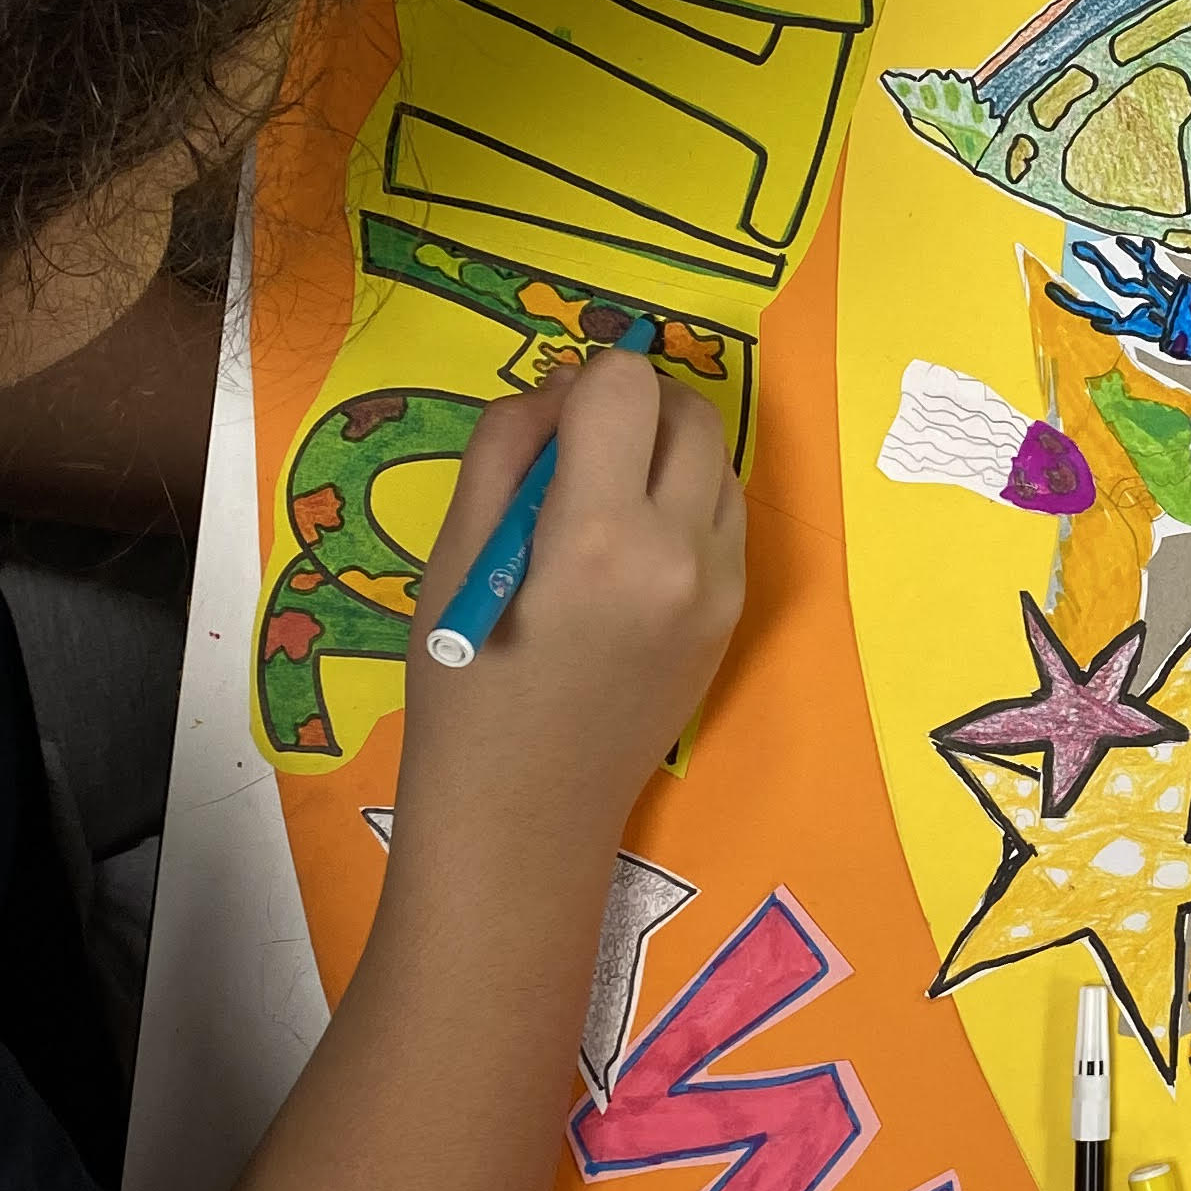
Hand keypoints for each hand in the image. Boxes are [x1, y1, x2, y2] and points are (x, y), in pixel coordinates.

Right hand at [394, 339, 745, 860]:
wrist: (527, 809)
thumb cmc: (466, 687)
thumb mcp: (456, 554)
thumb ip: (507, 449)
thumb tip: (561, 385)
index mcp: (599, 534)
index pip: (625, 385)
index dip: (583, 381)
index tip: (549, 420)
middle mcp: (680, 552)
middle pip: (689, 410)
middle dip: (635, 404)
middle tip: (578, 443)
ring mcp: (720, 587)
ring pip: (719, 459)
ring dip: (668, 449)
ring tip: (604, 494)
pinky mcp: (734, 615)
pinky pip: (726, 518)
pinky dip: (688, 500)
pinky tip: (631, 542)